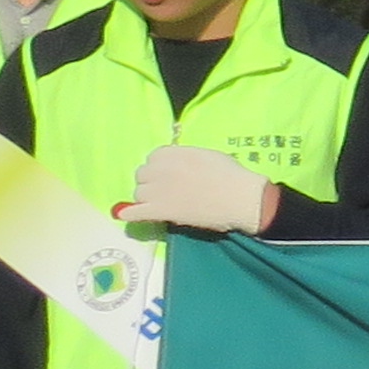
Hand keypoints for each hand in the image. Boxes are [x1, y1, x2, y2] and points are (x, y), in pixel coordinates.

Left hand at [118, 145, 274, 235]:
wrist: (242, 198)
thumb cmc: (233, 175)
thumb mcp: (209, 156)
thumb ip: (188, 157)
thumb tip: (179, 164)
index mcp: (174, 153)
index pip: (153, 157)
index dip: (159, 167)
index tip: (167, 175)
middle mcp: (162, 168)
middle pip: (142, 174)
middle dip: (151, 181)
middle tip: (164, 190)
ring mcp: (159, 190)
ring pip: (139, 192)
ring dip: (146, 197)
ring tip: (158, 204)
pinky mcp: (161, 210)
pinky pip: (136, 212)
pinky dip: (130, 214)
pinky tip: (126, 215)